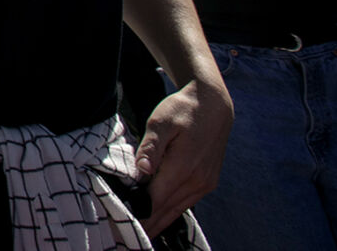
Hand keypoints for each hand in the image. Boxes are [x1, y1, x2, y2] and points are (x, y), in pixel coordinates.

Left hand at [134, 76, 232, 236]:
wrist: (213, 104)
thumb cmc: (183, 110)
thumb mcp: (161, 121)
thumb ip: (150, 148)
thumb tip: (142, 171)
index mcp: (182, 168)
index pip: (155, 200)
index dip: (139, 213)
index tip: (123, 221)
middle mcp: (197, 181)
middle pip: (167, 210)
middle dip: (148, 223)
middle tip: (129, 233)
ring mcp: (205, 183)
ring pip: (178, 209)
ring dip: (160, 221)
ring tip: (143, 232)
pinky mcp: (208, 181)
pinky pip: (187, 202)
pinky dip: (172, 211)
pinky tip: (161, 217)